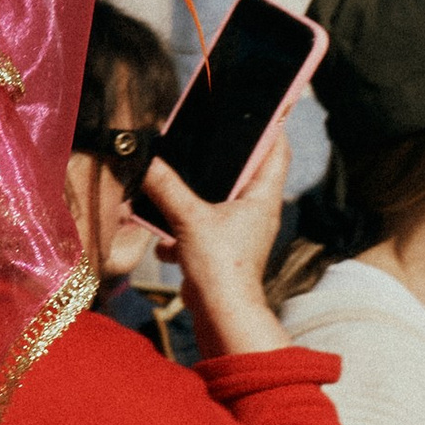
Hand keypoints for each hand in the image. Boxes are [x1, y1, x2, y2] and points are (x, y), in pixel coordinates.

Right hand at [138, 133, 290, 359]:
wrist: (222, 315)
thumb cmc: (221, 266)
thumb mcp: (189, 219)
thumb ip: (166, 188)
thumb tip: (147, 162)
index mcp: (263, 195)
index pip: (277, 149)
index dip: (270, 126)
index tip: (255, 109)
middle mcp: (257, 211)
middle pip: (245, 171)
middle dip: (221, 160)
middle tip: (203, 141)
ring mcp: (241, 232)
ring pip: (220, 201)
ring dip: (196, 197)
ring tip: (174, 186)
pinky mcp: (223, 250)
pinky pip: (202, 229)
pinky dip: (183, 230)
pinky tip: (166, 238)